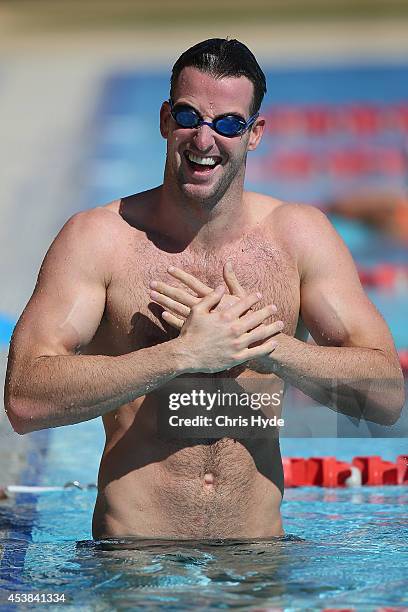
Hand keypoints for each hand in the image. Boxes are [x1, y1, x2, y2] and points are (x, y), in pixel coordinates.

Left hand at [149, 261, 276, 328]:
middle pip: (181, 296)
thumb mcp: (241, 297)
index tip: (168, 269)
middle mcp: (205, 308)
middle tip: (152, 284)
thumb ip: (232, 279)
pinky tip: (163, 315)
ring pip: (178, 310)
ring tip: (152, 296)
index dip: (181, 276)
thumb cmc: (246, 316)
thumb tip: (228, 262)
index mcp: (213, 297)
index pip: (193, 283)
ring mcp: (200, 321)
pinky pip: (182, 325)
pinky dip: (172, 320)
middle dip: (166, 289)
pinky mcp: (200, 332)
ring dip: (165, 303)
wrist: (248, 340)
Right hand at [172, 285, 282, 372]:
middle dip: (267, 311)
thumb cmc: (190, 332)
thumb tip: (221, 287)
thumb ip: (211, 298)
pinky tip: (274, 343)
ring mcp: (237, 344)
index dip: (253, 298)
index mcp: (225, 316)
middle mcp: (233, 329)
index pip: (244, 304)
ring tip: (280, 324)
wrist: (186, 355)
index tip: (259, 295)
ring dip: (272, 328)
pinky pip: (256, 352)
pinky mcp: (237, 357)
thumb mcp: (197, 310)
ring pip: (260, 334)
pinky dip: (267, 347)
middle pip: (255, 318)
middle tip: (274, 307)